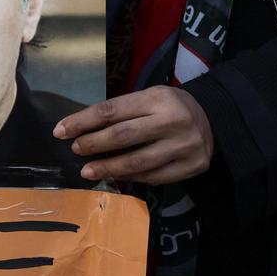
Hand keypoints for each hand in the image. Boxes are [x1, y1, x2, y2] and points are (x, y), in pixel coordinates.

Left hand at [53, 86, 213, 184]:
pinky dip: (132, 177)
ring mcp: (184, 145)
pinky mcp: (192, 166)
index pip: (111, 110)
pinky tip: (117, 176)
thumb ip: (121, 111)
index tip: (61, 131)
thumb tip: (80, 129)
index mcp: (157, 98)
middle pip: (122, 136)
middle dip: (92, 145)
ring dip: (107, 168)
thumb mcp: (149, 97)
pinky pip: (153, 177)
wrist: (215, 119)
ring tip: (87, 171)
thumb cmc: (169, 107)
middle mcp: (172, 120)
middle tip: (75, 150)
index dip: (82, 122)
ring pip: (137, 162)